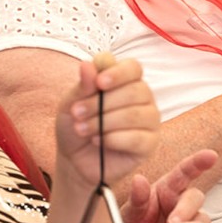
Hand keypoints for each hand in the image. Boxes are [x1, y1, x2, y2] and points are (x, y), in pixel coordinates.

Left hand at [57, 57, 159, 188]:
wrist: (75, 158)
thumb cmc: (76, 124)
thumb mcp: (72, 102)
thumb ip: (83, 85)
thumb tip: (88, 64)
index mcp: (125, 80)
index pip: (133, 68)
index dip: (117, 73)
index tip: (98, 83)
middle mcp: (143, 97)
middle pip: (135, 91)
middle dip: (101, 103)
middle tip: (77, 113)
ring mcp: (149, 120)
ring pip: (135, 115)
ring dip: (103, 122)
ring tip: (81, 129)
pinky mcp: (149, 143)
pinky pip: (136, 138)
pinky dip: (112, 139)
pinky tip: (97, 141)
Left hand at [121, 149, 216, 222]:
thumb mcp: (129, 211)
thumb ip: (136, 198)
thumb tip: (139, 180)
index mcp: (167, 188)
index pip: (185, 171)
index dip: (199, 161)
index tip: (211, 155)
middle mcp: (181, 201)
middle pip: (196, 198)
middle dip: (186, 210)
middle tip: (172, 222)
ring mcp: (188, 221)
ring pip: (202, 222)